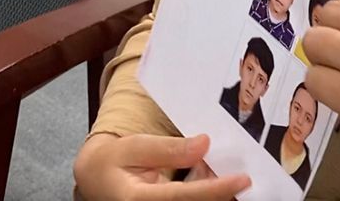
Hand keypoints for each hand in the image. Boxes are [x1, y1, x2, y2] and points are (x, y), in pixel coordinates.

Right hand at [74, 133, 249, 200]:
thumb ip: (169, 148)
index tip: (242, 179)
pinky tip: (201, 171)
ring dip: (212, 187)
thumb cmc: (114, 162)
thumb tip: (204, 143)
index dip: (216, 189)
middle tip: (228, 161)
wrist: (97, 180)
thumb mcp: (135, 147)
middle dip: (219, 186)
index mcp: (138, 200)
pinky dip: (205, 188)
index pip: (185, 197)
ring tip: (207, 163)